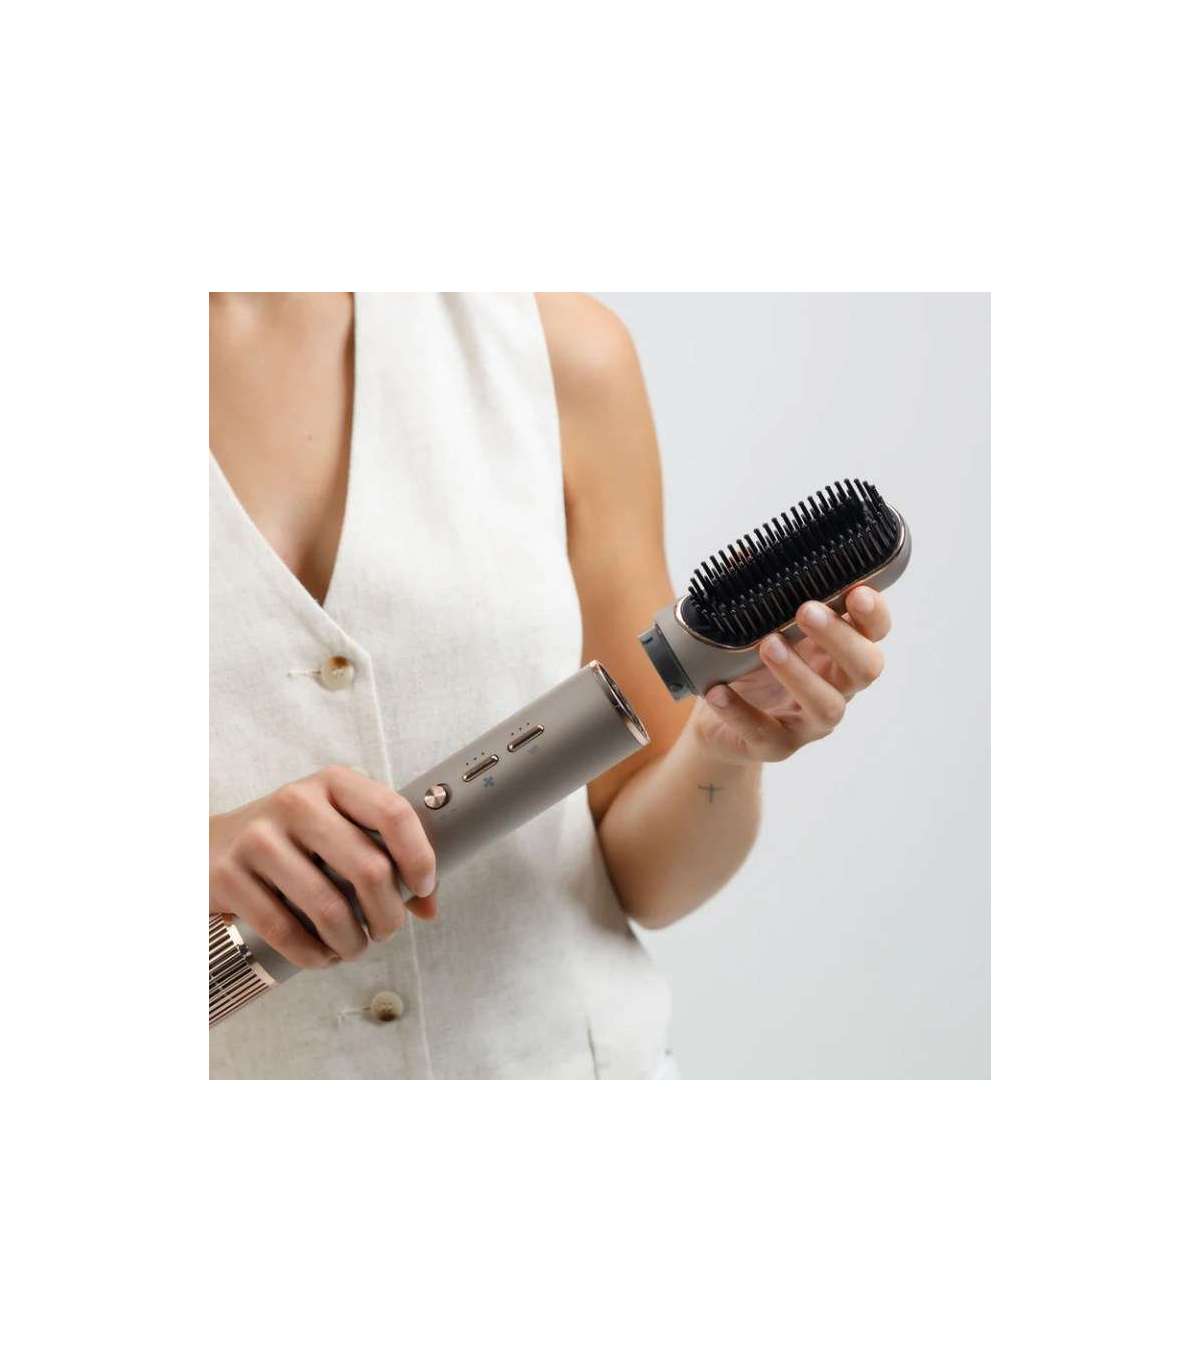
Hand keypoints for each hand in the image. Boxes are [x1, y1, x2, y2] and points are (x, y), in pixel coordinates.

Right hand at [209, 766, 436, 968]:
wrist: (208, 845)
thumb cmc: (292, 839)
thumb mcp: (338, 826)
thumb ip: (386, 856)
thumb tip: (428, 906)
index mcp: (334, 782)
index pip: (394, 813)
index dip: (420, 858)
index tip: (422, 888)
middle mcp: (296, 802)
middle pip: (368, 869)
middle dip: (388, 914)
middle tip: (386, 930)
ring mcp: (258, 839)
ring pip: (329, 908)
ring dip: (353, 942)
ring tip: (354, 946)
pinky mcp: (229, 877)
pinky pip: (286, 932)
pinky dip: (315, 955)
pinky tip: (323, 955)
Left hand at [688, 586, 891, 764]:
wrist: (715, 716)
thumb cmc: (747, 661)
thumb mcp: (753, 622)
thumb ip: (755, 589)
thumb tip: (743, 556)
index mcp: (839, 650)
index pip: (874, 632)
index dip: (874, 614)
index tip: (857, 591)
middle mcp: (836, 687)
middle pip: (865, 668)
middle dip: (840, 638)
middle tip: (806, 610)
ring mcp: (809, 721)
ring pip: (826, 706)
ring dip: (800, 674)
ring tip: (768, 645)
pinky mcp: (776, 746)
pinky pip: (764, 734)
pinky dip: (739, 711)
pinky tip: (718, 690)